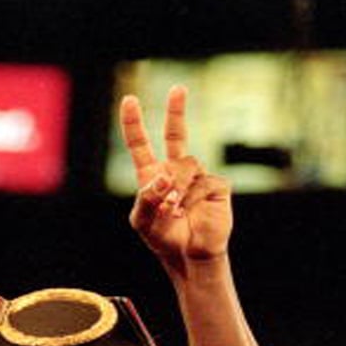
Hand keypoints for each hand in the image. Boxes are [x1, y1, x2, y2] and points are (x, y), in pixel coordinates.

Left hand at [120, 85, 231, 272]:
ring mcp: (197, 176)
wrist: (189, 256)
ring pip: (184, 166)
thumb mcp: (142, 220)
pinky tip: (187, 212)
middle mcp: (175, 171)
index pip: (141, 145)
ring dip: (174, 187)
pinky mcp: (216, 186)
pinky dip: (189, 197)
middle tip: (178, 89)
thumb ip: (146, 197)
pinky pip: (200, 181)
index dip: (134, 123)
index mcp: (152, 175)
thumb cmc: (164, 238)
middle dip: (176, 112)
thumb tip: (162, 176)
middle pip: (176, 135)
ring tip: (172, 210)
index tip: (130, 100)